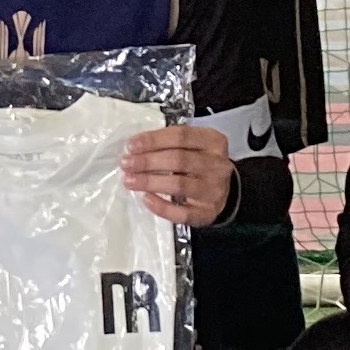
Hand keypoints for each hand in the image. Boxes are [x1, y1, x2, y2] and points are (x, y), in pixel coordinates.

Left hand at [118, 120, 235, 227]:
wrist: (223, 191)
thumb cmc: (200, 162)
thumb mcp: (193, 145)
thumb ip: (170, 142)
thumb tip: (135, 146)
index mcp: (214, 142)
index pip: (181, 136)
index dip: (154, 139)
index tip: (130, 145)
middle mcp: (218, 165)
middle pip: (179, 160)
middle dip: (148, 161)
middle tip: (126, 163)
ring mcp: (215, 190)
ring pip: (179, 185)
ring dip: (150, 182)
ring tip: (129, 180)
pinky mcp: (207, 213)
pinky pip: (182, 213)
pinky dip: (161, 206)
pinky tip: (146, 199)